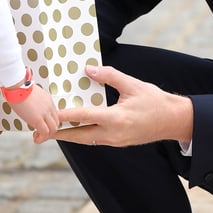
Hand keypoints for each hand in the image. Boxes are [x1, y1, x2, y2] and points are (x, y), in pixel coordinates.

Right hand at [10, 84, 61, 143]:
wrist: (17, 86)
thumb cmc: (18, 87)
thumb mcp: (29, 94)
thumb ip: (33, 100)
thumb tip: (28, 105)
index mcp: (47, 100)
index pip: (54, 114)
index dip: (48, 121)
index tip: (41, 125)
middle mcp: (49, 106)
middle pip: (56, 122)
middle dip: (49, 129)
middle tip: (40, 132)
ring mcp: (45, 113)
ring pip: (53, 129)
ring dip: (46, 135)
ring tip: (38, 137)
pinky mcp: (38, 119)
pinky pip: (45, 132)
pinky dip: (42, 138)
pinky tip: (36, 139)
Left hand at [43, 65, 193, 147]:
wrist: (173, 121)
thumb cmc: (155, 101)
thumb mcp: (133, 85)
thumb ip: (110, 76)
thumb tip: (89, 69)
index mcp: (117, 118)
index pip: (85, 117)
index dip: (65, 115)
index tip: (50, 114)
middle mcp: (113, 134)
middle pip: (79, 136)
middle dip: (58, 135)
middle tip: (39, 134)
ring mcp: (115, 141)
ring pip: (85, 140)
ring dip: (68, 136)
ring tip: (51, 132)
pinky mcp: (117, 142)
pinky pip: (94, 140)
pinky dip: (81, 135)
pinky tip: (73, 130)